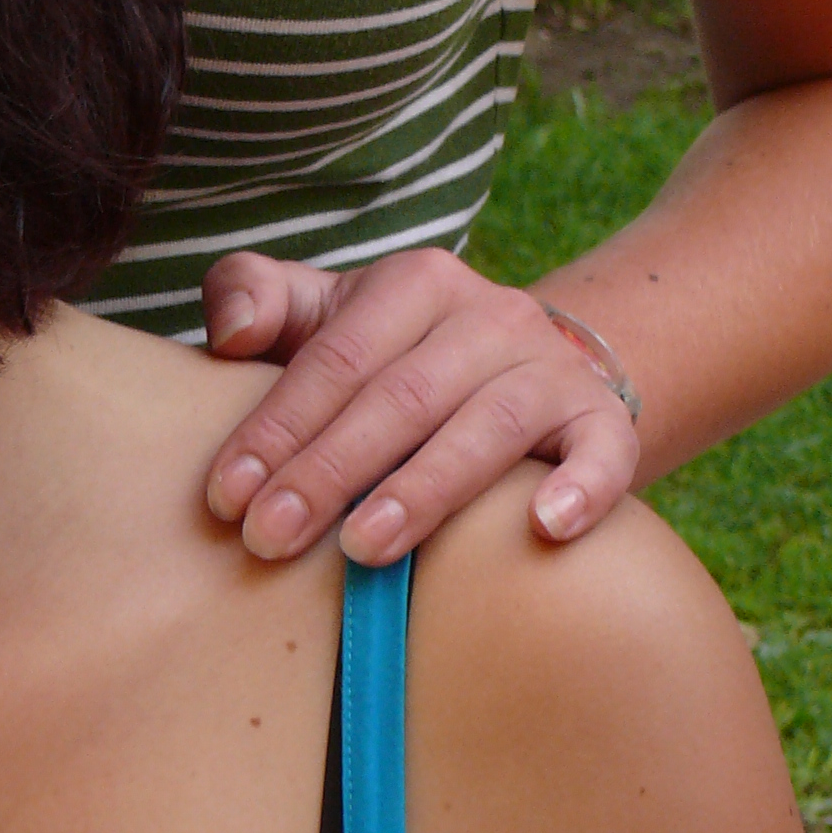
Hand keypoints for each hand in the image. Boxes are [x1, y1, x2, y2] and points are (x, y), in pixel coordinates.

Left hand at [202, 249, 641, 561]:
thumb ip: (258, 298)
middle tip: (269, 538)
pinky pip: (602, 452)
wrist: (526, 375)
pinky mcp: (604, 421)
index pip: (337, 358)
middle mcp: (491, 315)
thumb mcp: (325, 315)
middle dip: (328, 472)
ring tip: (363, 549)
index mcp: (415, 283)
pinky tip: (544, 529)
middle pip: (402, 397)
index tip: (226, 498)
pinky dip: (582, 488)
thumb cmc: (394, 359)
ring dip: (423, 490)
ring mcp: (552, 368)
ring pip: (487, 427)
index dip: (277, 428)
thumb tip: (229, 332)